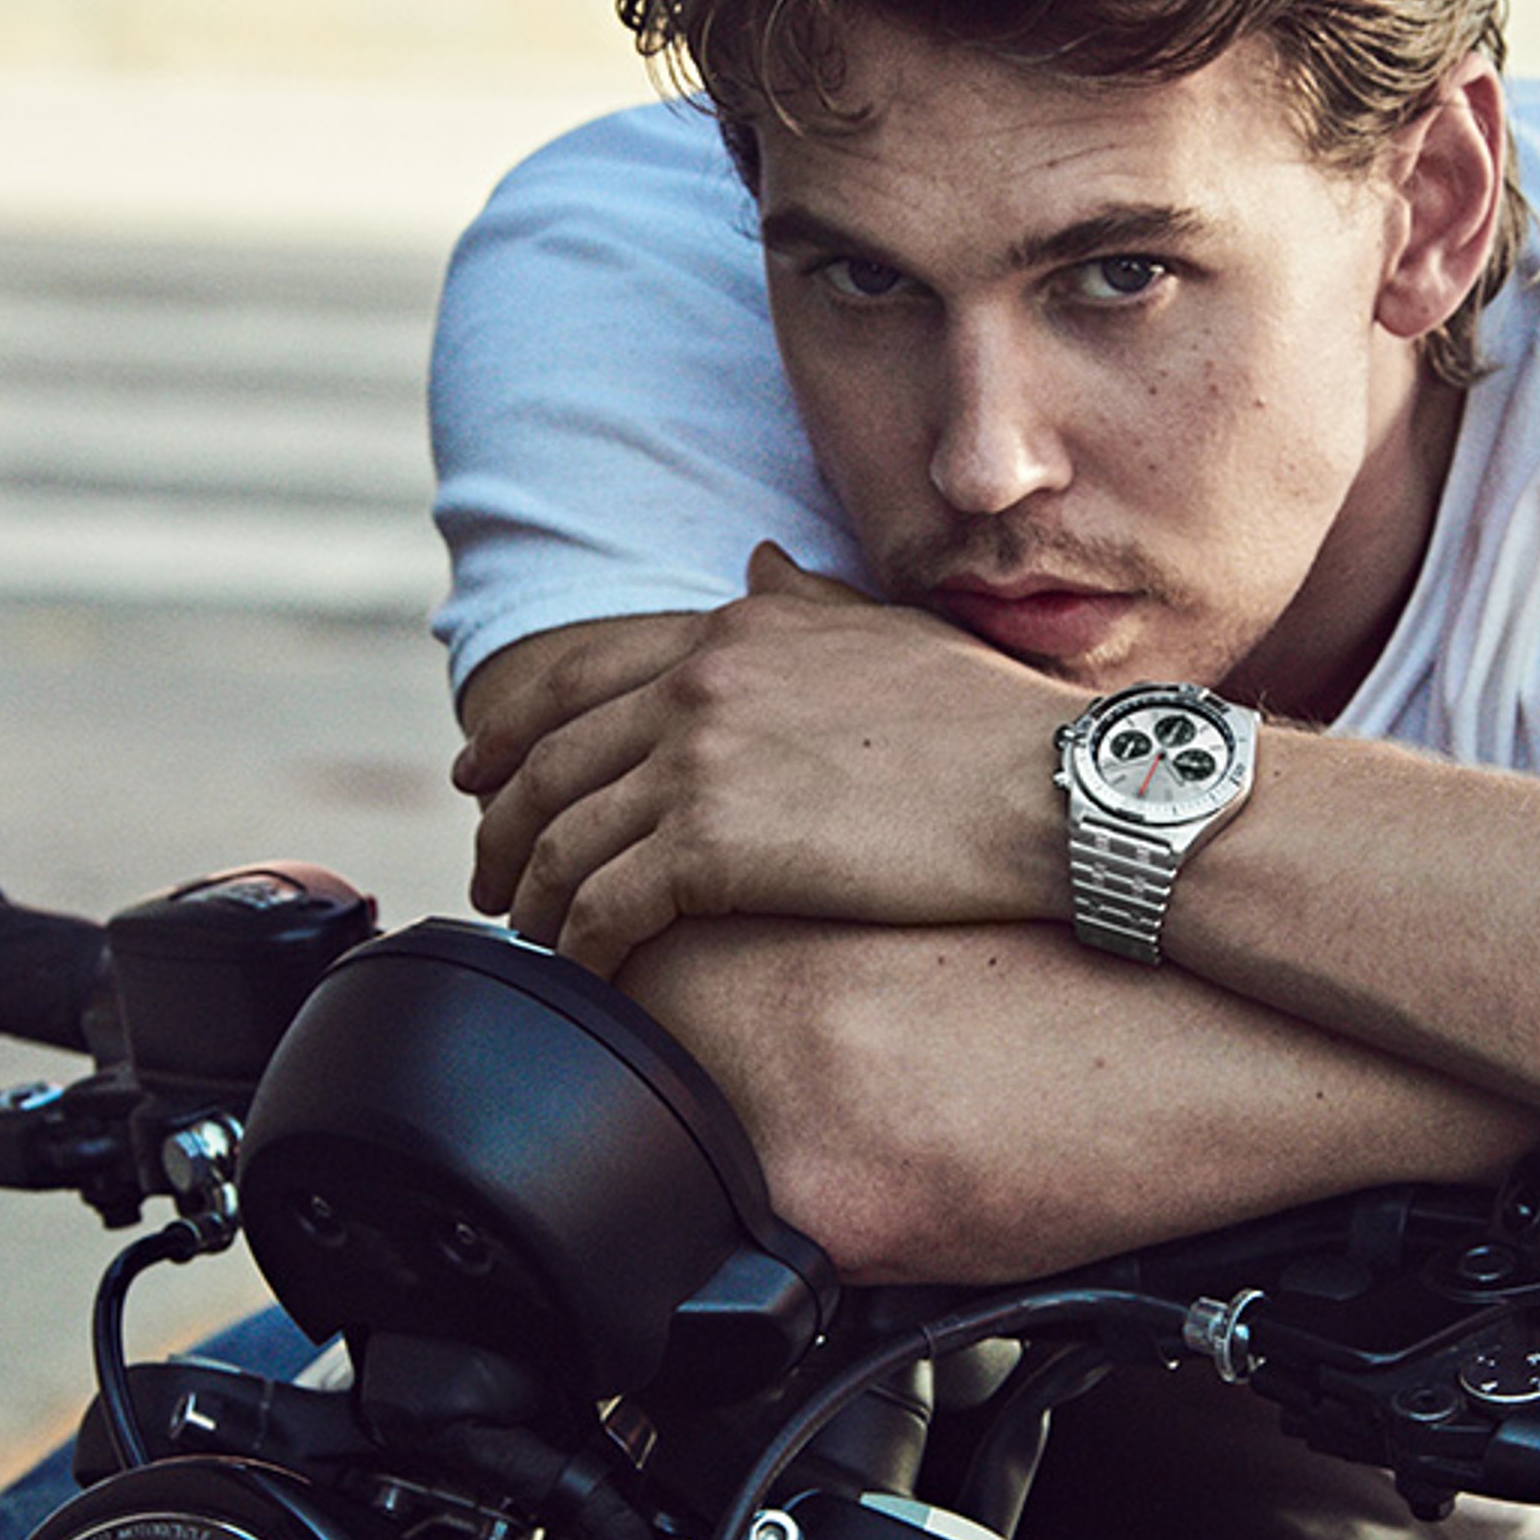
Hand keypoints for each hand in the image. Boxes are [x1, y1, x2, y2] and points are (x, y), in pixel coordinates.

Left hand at [464, 547, 1081, 975]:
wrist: (1056, 789)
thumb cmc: (995, 726)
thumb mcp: (890, 635)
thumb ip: (805, 604)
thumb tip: (757, 566)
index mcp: (733, 631)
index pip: (577, 676)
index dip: (513, 730)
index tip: (483, 774)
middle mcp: (698, 685)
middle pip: (549, 762)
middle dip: (504, 827)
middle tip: (493, 878)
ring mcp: (697, 763)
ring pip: (562, 839)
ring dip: (536, 898)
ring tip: (538, 937)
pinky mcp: (710, 849)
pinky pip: (604, 907)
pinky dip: (583, 947)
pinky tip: (593, 974)